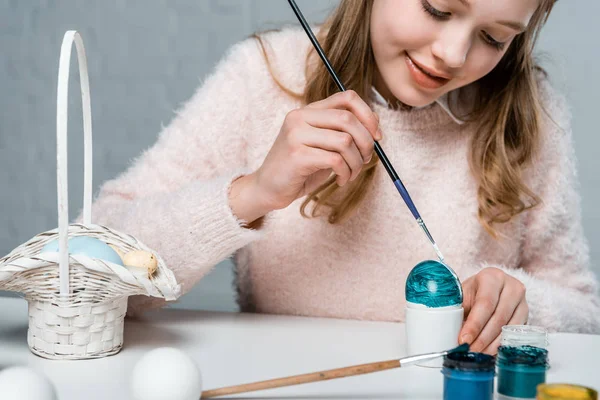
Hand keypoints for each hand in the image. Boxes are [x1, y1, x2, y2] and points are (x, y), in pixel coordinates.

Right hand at [229, 90, 380, 223]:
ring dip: (356, 162)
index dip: (368, 115)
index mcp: (308, 111)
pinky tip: (340, 180)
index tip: (376, 136)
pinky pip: (335, 160)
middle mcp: (300, 117)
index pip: (347, 98)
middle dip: (366, 142)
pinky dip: (345, 172)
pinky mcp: (296, 155)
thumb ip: (343, 133)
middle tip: (366, 160)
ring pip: (345, 141)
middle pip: (348, 119)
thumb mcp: (323, 146)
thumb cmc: (299, 169)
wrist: (267, 189)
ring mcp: (296, 135)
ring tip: (350, 174)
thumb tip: (375, 128)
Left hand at [459, 267, 528, 353]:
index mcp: (492, 277)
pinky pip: (515, 334)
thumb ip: (458, 310)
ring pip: (508, 328)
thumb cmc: (472, 293)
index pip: (485, 304)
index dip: (474, 324)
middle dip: (482, 338)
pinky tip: (489, 352)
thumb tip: (448, 333)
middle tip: (469, 351)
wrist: (490, 289)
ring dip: (491, 345)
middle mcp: (511, 286)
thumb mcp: (463, 295)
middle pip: (498, 318)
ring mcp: (522, 301)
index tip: (463, 340)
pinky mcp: (527, 316)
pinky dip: (501, 345)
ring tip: (477, 354)